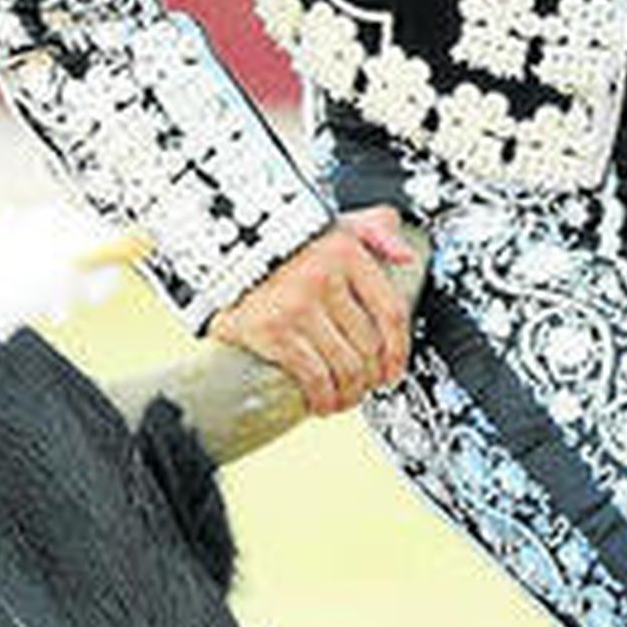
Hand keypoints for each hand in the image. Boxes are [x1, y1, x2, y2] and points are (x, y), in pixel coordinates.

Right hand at [208, 206, 417, 416]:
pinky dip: (322, 399)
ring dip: (348, 394)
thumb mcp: (332, 224)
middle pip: (369, 347)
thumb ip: (375, 231)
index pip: (391, 311)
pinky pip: (314, 377)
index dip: (398, 351)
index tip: (392, 370)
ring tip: (341, 398)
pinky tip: (320, 402)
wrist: (220, 252)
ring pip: (346, 367)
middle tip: (361, 388)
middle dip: (369, 378)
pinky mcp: (271, 330)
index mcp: (346, 252)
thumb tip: (406, 257)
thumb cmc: (280, 244)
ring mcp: (297, 305)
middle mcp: (325, 276)